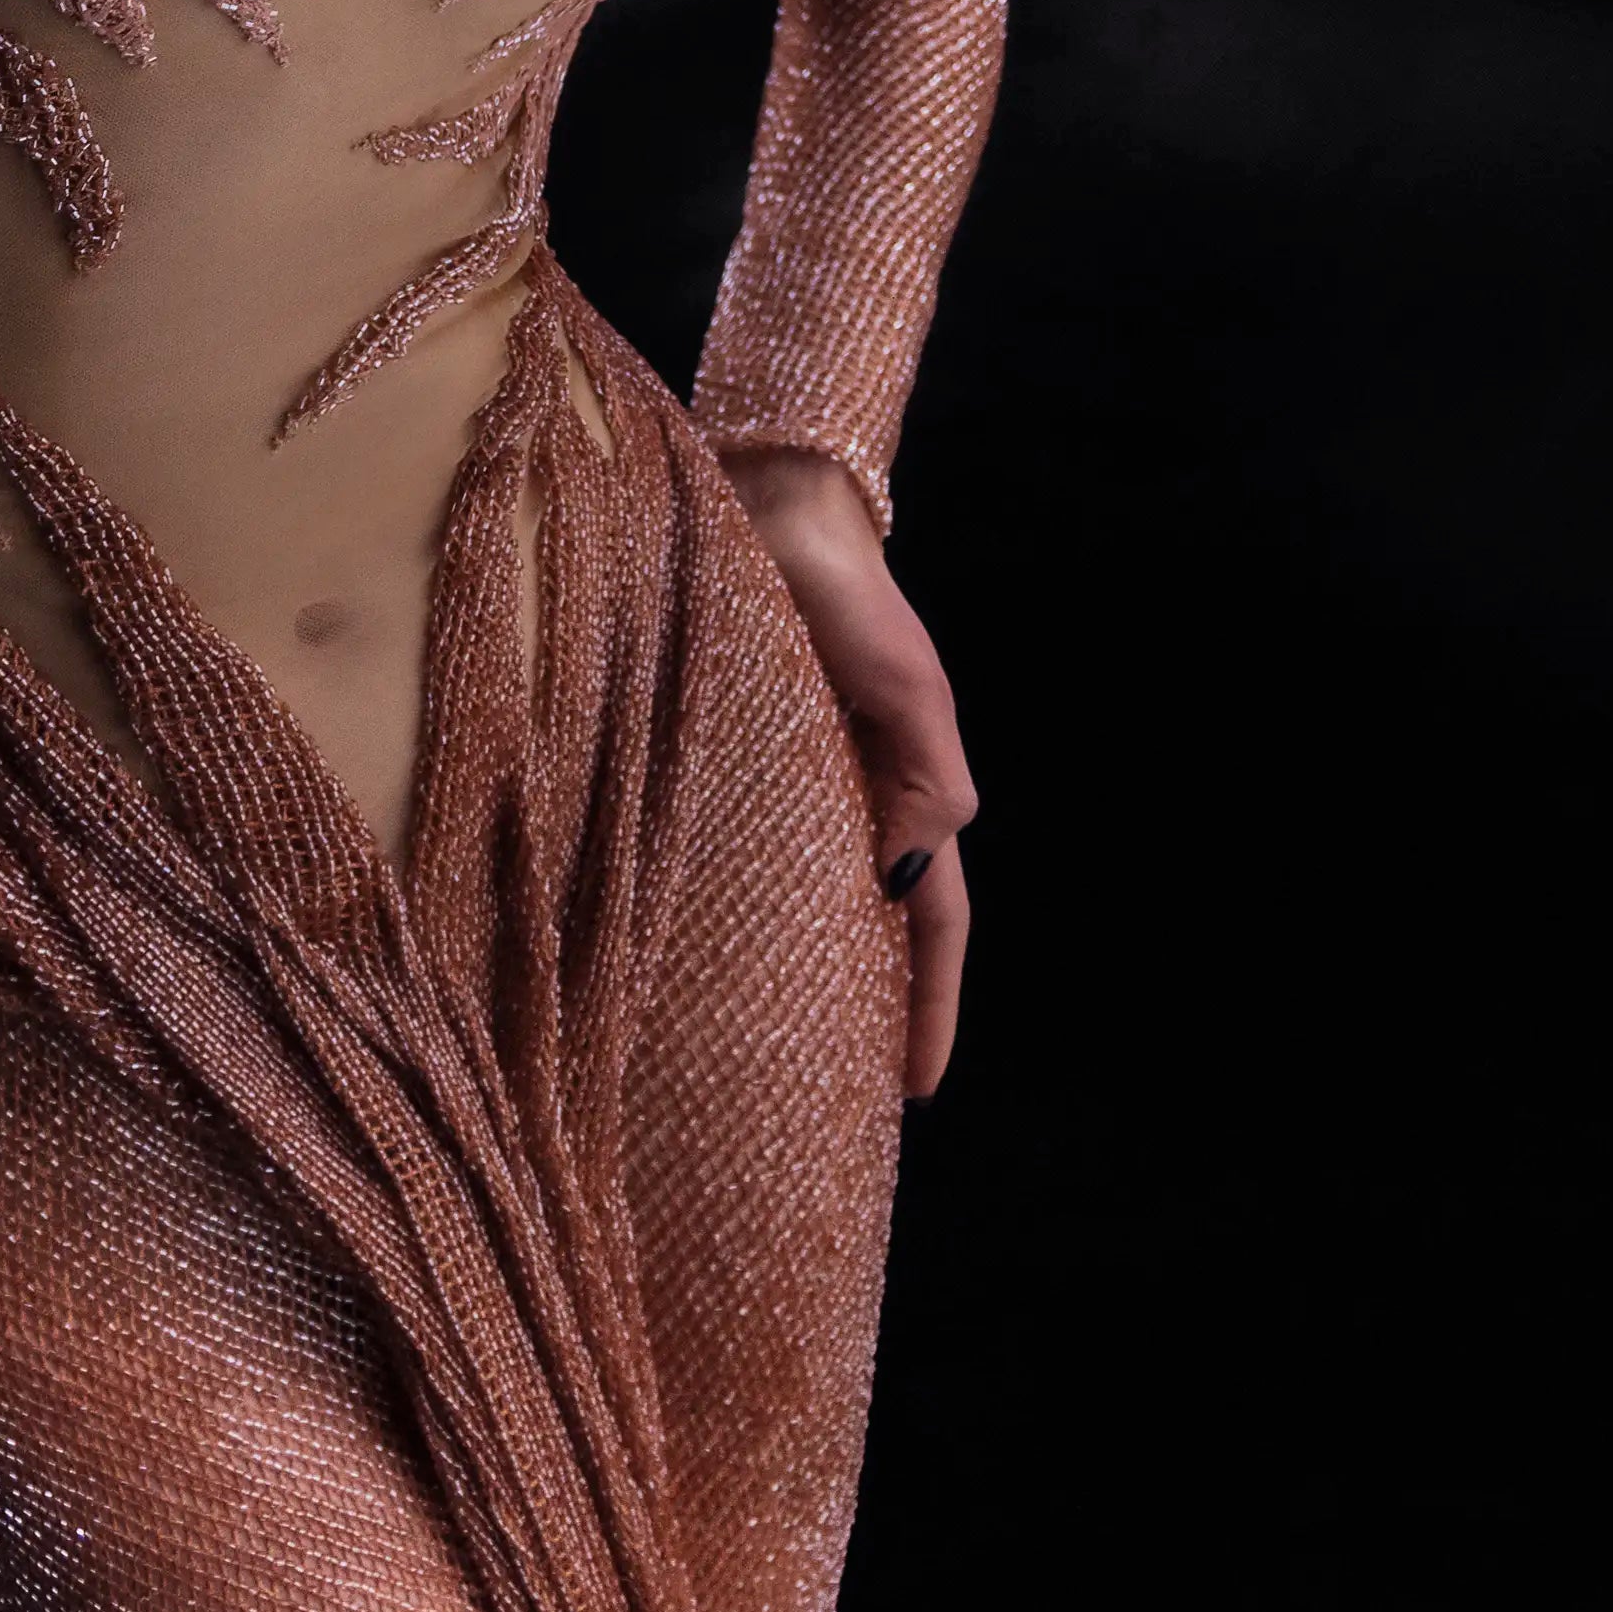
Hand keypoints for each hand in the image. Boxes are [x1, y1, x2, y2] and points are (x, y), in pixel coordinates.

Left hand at [729, 449, 977, 1101]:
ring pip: (792, 901)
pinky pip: (724, 854)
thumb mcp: (906, 683)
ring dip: (785, 971)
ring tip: (750, 1053)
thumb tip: (902, 879)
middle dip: (858, 1011)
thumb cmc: (847, 593)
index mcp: (903, 791)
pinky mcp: (718, 759)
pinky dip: (718, 907)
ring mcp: (781, 782)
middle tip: (826, 1105)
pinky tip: (683, 951)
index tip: (916, 1089)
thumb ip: (926, 776)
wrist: (768, 506)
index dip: (928, 1004)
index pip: (929, 922)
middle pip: (861, 929)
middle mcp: (843, 800)